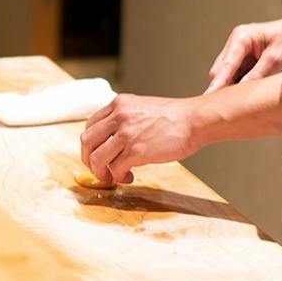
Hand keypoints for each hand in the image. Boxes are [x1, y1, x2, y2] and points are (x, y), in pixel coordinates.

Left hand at [80, 94, 200, 184]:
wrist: (195, 120)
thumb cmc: (174, 117)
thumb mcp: (142, 108)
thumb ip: (125, 119)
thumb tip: (112, 141)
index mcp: (119, 104)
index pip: (90, 125)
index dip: (91, 144)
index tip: (98, 154)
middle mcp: (118, 116)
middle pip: (87, 142)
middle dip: (89, 160)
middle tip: (100, 169)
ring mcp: (126, 134)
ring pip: (96, 158)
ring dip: (101, 172)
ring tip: (113, 176)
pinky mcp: (136, 151)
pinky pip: (114, 169)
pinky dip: (117, 177)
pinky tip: (128, 176)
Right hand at [205, 18, 281, 91]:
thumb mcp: (276, 58)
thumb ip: (257, 74)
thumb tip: (241, 91)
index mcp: (241, 37)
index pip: (226, 64)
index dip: (219, 82)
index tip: (211, 95)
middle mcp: (235, 44)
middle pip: (220, 70)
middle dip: (224, 86)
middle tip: (229, 104)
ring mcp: (238, 52)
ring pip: (226, 74)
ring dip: (232, 86)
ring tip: (243, 98)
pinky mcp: (243, 60)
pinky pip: (235, 76)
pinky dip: (240, 85)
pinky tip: (248, 92)